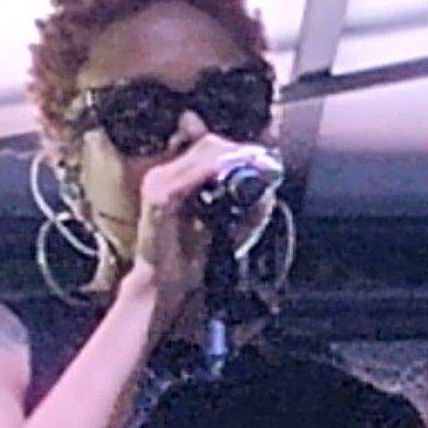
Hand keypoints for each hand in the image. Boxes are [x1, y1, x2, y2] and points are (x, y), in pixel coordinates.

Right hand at [122, 128, 253, 323]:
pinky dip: (217, 169)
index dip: (238, 147)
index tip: (265, 157)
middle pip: (208, 144)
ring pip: (203, 154)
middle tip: (267, 163)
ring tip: (260, 165)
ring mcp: (158, 183)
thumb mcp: (225, 222)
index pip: (207, 145)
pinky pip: (193, 175)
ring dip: (235, 157)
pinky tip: (237, 170)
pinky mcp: (160, 197)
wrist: (167, 284)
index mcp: (174, 175)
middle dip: (241, 151)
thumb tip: (269, 186)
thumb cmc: (192, 254)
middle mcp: (163, 173)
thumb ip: (245, 203)